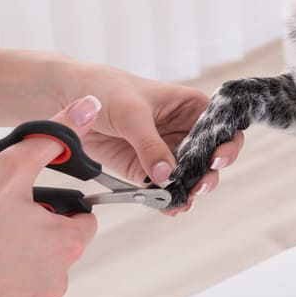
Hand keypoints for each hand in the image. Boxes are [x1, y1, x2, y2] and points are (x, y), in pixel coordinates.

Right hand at [0, 97, 99, 296]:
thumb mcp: (13, 167)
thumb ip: (54, 137)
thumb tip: (87, 109)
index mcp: (66, 245)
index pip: (84, 218)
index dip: (59, 203)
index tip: (33, 197)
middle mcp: (55, 280)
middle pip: (55, 241)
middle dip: (32, 221)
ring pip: (30, 264)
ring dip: (13, 245)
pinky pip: (8, 288)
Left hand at [63, 66, 243, 213]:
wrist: (68, 97)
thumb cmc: (106, 89)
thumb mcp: (132, 113)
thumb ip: (150, 144)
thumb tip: (167, 173)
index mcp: (190, 106)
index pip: (221, 126)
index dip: (227, 143)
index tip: (218, 158)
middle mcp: (183, 130)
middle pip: (208, 157)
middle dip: (208, 174)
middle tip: (198, 186)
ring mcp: (165, 151)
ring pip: (187, 177)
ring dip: (188, 190)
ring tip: (181, 201)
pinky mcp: (144, 169)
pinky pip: (161, 188)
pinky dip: (165, 199)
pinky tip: (167, 207)